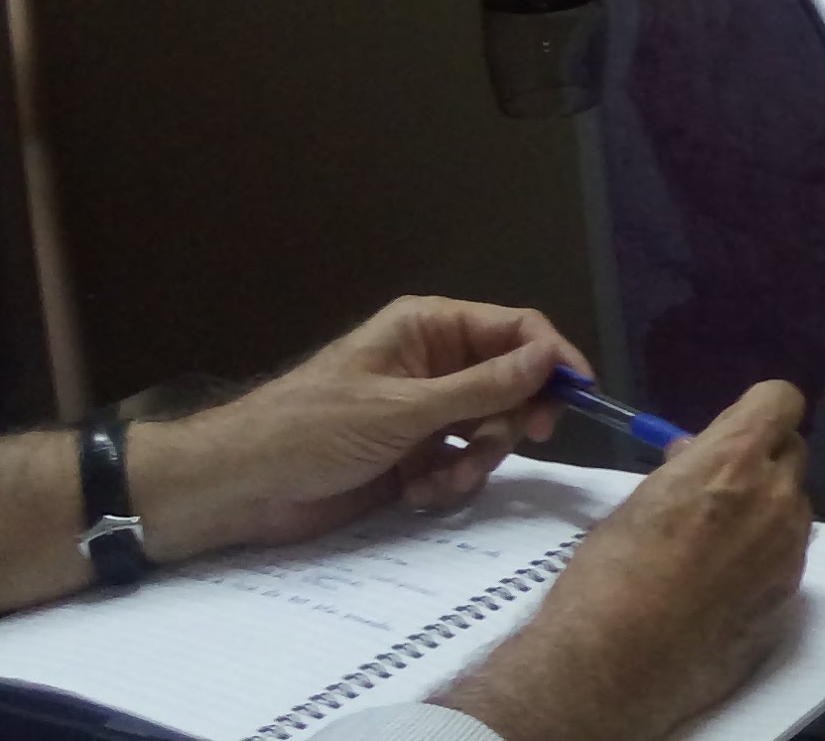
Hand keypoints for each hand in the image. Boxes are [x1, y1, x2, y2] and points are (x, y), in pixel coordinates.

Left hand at [130, 297, 583, 561]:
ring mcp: (426, 413)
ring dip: (476, 462)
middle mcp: (435, 365)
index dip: (552, 359)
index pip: (516, 330)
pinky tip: (416, 495)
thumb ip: (483, 386)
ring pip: (491, 431)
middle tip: (508, 444)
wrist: (244, 488)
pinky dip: (449, 484)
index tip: (580, 397)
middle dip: (509, 421)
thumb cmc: (314, 430)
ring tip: (438, 481)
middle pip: (512, 384)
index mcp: (429, 329)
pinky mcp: (415, 457)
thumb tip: (550, 357)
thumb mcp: (404, 409)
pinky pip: (462, 465)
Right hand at [437, 383, 814, 740]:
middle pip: (791, 452)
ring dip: (765, 509)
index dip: (757, 413)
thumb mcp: (641, 500)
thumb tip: (697, 453)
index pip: (780, 401)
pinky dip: (765, 555)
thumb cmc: (609, 573)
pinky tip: (724, 585)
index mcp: (734, 460)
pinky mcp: (791, 592)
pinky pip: (788, 552)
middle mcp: (776, 495)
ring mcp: (789, 546)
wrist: (615, 663)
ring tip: (715, 547)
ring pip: (792, 504)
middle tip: (716, 491)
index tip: (730, 434)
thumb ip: (686, 469)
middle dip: (760, 461)